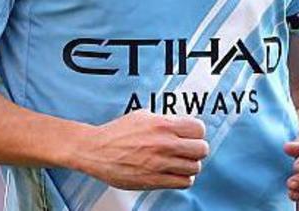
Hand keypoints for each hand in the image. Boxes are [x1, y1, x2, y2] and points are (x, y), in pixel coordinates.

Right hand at [76, 111, 208, 189]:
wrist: (96, 151)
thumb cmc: (117, 133)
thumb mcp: (142, 116)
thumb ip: (164, 120)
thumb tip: (180, 124)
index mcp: (163, 125)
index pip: (199, 129)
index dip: (196, 132)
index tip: (191, 135)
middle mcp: (165, 144)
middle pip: (202, 149)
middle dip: (197, 149)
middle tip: (188, 150)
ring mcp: (161, 163)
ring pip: (195, 167)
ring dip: (189, 165)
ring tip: (180, 162)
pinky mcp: (155, 180)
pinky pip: (184, 182)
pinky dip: (182, 178)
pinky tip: (174, 173)